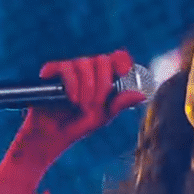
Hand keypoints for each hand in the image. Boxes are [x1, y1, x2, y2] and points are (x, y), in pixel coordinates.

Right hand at [13, 50, 146, 165]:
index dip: (121, 59)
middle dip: (102, 83)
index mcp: (103, 77)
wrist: (54, 134)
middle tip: (95, 103)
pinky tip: (71, 97)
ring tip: (82, 105)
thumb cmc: (79, 124)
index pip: (115, 58)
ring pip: (83, 63)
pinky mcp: (52, 72)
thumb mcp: (104, 116)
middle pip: (101, 60)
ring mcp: (70, 69)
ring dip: (87, 86)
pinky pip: (64, 67)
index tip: (124, 70)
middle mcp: (88, 69)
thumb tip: (142, 95)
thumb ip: (120, 103)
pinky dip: (71, 83)